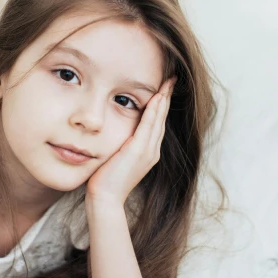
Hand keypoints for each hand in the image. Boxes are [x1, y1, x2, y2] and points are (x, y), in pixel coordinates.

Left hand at [85, 76, 176, 205]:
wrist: (106, 198)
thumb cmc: (106, 179)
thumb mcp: (117, 157)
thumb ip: (122, 144)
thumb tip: (118, 133)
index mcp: (148, 152)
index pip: (157, 123)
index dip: (162, 105)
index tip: (164, 89)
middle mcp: (152, 151)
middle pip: (162, 119)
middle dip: (166, 98)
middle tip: (171, 79)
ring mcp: (147, 151)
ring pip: (158, 120)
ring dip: (163, 100)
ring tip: (168, 83)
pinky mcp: (138, 151)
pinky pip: (149, 126)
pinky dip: (154, 111)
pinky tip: (157, 98)